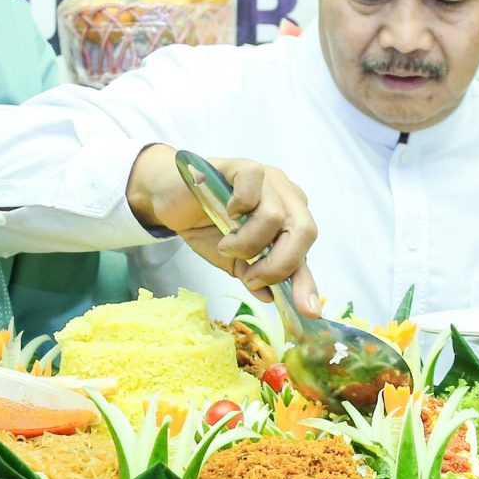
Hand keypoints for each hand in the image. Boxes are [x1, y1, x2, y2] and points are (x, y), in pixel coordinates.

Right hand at [126, 145, 321, 309]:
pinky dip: (239, 208)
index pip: (306, 253)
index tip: (307, 312)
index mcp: (291, 220)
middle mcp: (287, 198)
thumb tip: (271, 298)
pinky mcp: (244, 167)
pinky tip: (226, 212)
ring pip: (275, 218)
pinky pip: (253, 189)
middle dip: (278, 264)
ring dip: (247, 243)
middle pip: (304, 231)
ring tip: (227, 246)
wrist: (171, 200)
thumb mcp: (235, 261)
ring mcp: (269, 180)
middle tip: (250, 278)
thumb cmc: (207, 226)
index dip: (307, 283)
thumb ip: (256, 276)